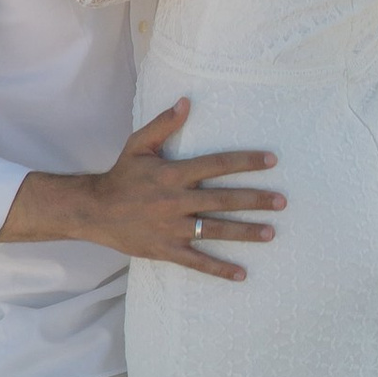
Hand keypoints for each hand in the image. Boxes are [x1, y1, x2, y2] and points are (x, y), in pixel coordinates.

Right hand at [8, 98, 287, 282]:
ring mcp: (172, 228)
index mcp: (173, 174)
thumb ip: (164, 124)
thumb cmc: (121, 175)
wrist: (94, 211)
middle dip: (255, 200)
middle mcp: (176, 201)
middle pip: (223, 199)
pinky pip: (197, 262)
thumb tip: (187, 102)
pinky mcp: (166, 250)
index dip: (245, 162)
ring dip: (245, 232)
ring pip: (215, 231)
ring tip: (271, 233)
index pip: (216, 165)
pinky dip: (219, 269)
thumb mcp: (139, 144)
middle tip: (282, 201)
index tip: (271, 161)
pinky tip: (241, 274)